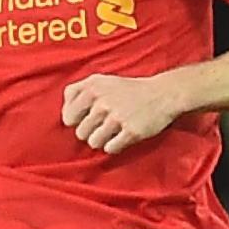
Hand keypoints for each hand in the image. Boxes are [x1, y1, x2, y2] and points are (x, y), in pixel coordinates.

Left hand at [62, 73, 182, 153]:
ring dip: (102, 141)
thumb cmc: (130, 89)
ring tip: (112, 133)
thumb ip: (79, 91)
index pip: (68, 116)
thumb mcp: (102, 80)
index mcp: (93, 87)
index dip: (75, 122)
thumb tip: (64, 115)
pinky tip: (122, 138)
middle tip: (104, 127)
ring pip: (94, 142)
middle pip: (80, 132)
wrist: (164, 94)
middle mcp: (102, 101)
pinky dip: (114, 146)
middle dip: (91, 133)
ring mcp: (117, 117)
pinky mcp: (131, 131)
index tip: (86, 121)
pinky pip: (111, 148)